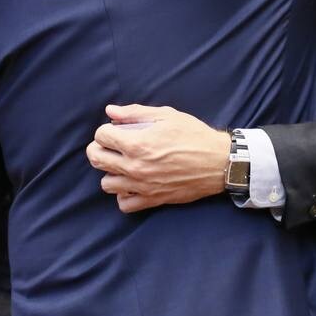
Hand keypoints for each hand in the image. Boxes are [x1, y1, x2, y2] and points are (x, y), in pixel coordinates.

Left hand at [86, 104, 230, 213]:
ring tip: (122, 164)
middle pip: (96, 159)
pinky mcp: (152, 200)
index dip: (106, 129)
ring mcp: (142, 186)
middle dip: (99, 147)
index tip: (115, 129)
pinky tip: (131, 183)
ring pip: (106, 184)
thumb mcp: (167, 115)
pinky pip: (124, 204)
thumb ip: (135, 113)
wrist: (218, 162)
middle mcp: (135, 167)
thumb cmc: (194, 135)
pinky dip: (123, 194)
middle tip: (112, 144)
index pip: (101, 136)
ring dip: (111, 172)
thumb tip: (111, 111)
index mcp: (137, 144)